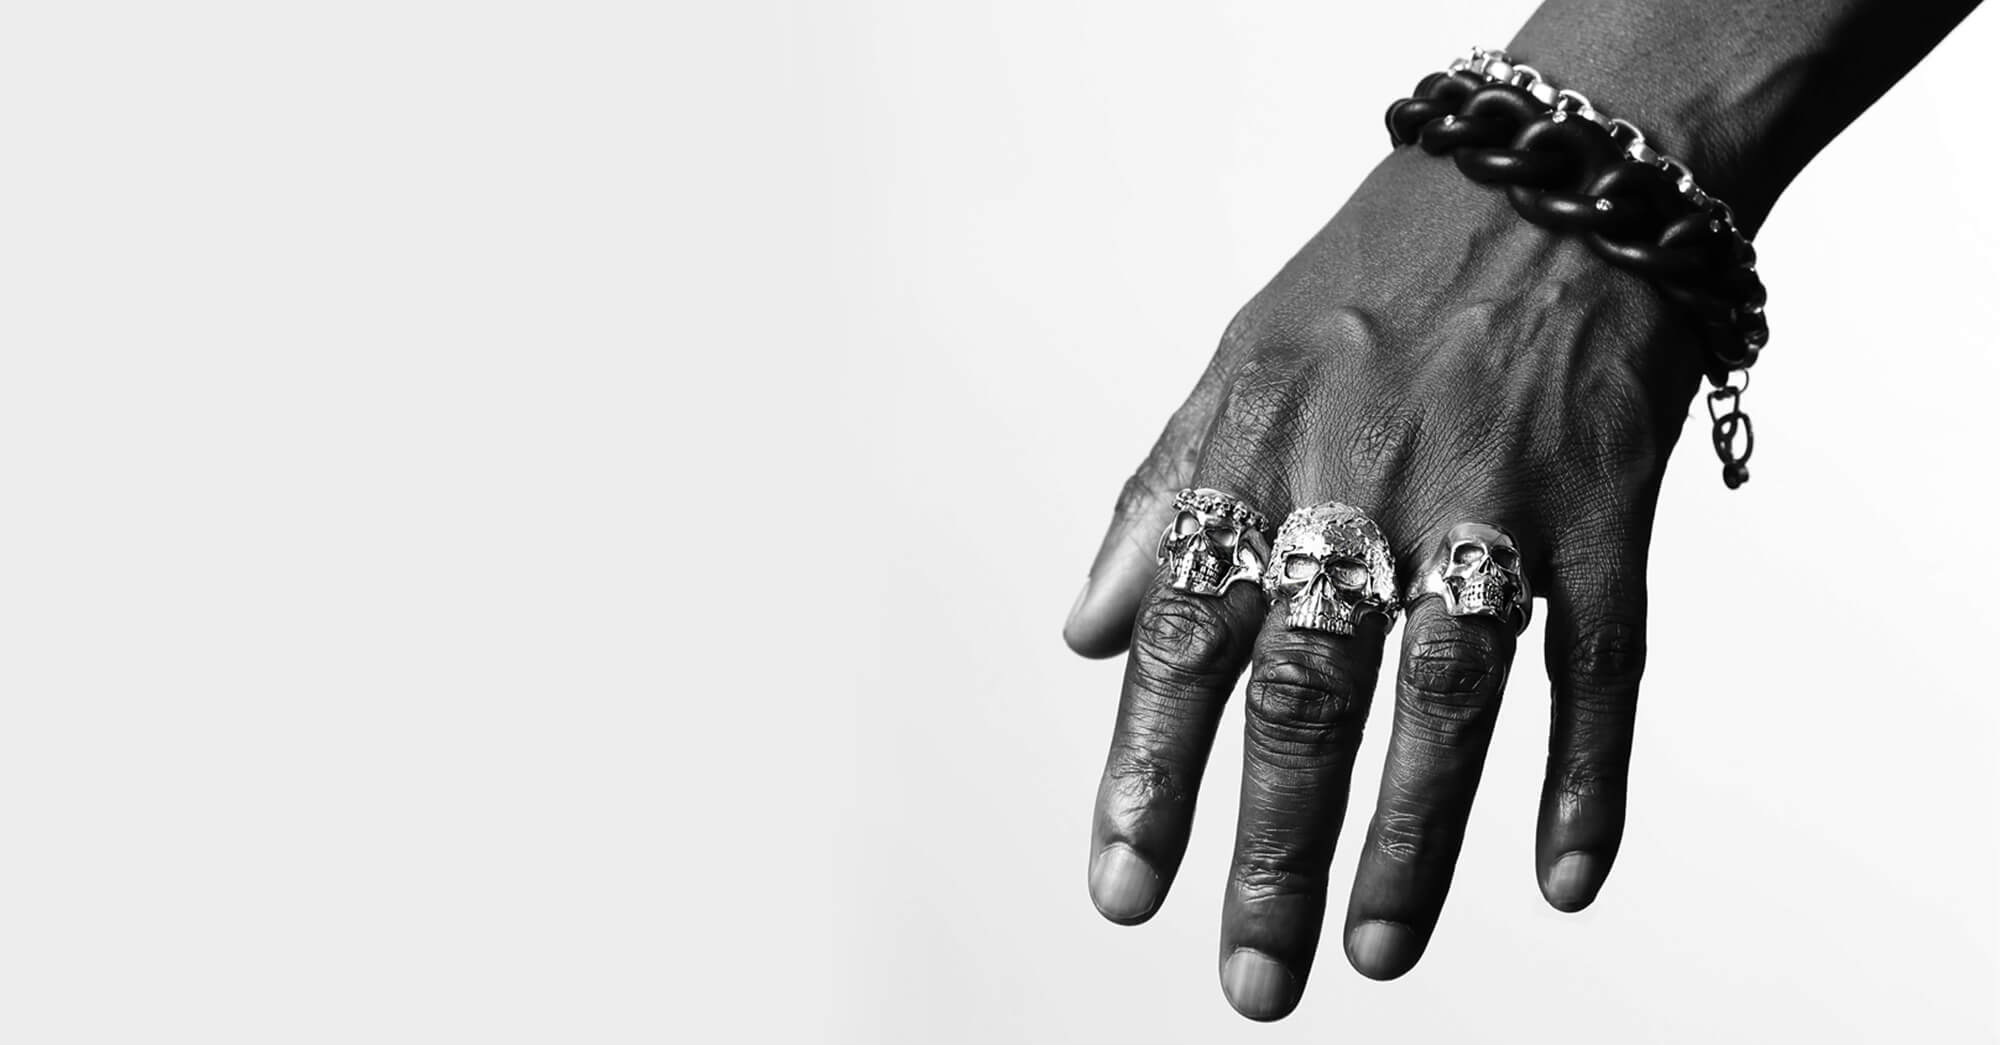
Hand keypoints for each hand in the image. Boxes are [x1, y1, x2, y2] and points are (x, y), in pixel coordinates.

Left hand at [1063, 147, 1704, 1018]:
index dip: (1148, 769)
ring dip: (1412, 838)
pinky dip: (1585, 774)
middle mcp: (1366, 491)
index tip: (1122, 888)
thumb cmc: (1376, 285)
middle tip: (1250, 977)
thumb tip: (1085, 630)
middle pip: (1311, 692)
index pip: (1183, 637)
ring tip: (1372, 954)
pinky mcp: (1607, 521)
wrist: (1551, 188)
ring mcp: (1497, 507)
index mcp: (1258, 459)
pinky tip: (1562, 875)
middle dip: (1273, 847)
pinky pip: (1600, 664)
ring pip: (1448, 698)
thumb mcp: (1232, 367)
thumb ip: (1156, 500)